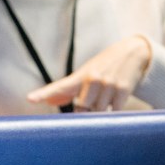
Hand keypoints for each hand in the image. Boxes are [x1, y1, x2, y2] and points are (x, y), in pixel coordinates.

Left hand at [26, 35, 152, 110]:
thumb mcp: (85, 73)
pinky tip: (117, 100)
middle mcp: (92, 79)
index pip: (59, 87)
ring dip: (102, 111)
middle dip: (86, 111)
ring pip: (99, 112)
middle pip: (82, 108)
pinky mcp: (123, 90)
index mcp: (80, 76)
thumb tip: (50, 101)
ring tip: (108, 97)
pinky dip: (114, 111)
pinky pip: (115, 111)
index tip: (30, 99)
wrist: (133, 53)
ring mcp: (108, 84)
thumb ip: (67, 90)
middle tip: (91, 105)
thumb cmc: (104, 66)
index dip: (43, 94)